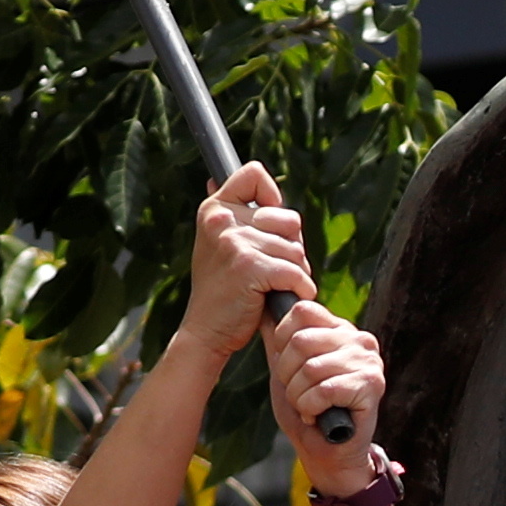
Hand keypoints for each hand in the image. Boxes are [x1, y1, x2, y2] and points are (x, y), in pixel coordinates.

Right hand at [177, 161, 313, 360]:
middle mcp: (222, 219)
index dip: (272, 197)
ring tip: (271, 287)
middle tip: (272, 269)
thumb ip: (231, 214)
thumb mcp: (218, 244)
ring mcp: (234, 241)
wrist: (206, 331)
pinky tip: (283, 299)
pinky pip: (296, 273)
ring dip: (295, 273)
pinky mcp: (249, 266)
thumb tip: (216, 178)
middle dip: (291, 247)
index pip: (253, 174)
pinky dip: (299, 290)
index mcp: (214, 209)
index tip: (269, 224)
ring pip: (296, 249)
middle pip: (289, 218)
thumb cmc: (223, 290)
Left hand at [267, 298, 388, 469]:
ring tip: (309, 408)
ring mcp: (368, 361)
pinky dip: (311, 408)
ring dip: (299, 397)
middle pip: (300, 340)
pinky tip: (319, 417)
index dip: (282, 339)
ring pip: (310, 368)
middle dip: (287, 375)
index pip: (302, 310)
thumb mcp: (286, 371)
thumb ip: (279, 341)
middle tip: (299, 394)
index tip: (288, 368)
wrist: (326, 454)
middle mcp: (358, 340)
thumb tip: (265, 307)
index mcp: (339, 330)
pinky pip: (324, 390)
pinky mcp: (371, 385)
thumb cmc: (307, 411)